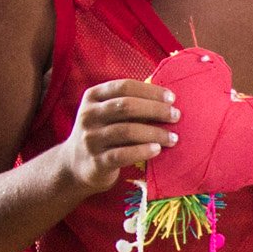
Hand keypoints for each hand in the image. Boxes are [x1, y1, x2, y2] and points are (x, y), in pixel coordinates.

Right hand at [54, 79, 178, 199]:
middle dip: (156, 110)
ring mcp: (91, 138)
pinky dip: (143, 151)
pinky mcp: (96, 161)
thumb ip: (128, 103)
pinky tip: (157, 149)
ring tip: (173, 138)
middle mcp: (89, 115)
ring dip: (155, 133)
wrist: (76, 164)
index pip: (124, 86)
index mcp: (93, 96)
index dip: (150, 91)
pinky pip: (123, 154)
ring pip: (127, 131)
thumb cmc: (102, 133)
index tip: (172, 98)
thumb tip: (166, 98)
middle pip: (126, 106)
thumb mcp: (106, 113)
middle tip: (176, 116)